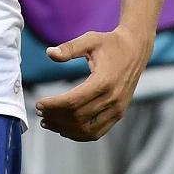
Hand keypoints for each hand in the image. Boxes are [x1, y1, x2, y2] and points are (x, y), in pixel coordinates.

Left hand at [35, 25, 150, 140]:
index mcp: (104, 82)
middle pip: (78, 117)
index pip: (73, 101)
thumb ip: (69, 48)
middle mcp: (113, 99)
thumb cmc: (111, 44)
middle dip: (55, 117)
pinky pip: (98, 131)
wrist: (135, 50)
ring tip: (48, 122)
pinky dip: (80, 134)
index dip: (53, 105)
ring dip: (65, 128)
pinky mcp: (119, 113)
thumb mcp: (89, 39)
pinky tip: (64, 128)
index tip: (38, 104)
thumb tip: (49, 52)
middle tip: (39, 112)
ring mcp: (118, 109)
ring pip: (88, 129)